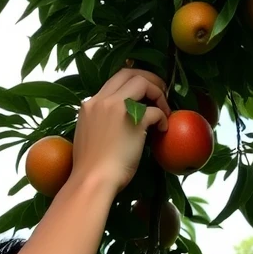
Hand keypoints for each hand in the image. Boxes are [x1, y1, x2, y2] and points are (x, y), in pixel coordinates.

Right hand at [70, 69, 169, 193]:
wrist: (92, 180)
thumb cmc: (89, 169)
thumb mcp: (87, 137)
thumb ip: (97, 124)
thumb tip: (112, 126)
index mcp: (89, 105)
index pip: (113, 81)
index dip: (131, 82)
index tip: (142, 92)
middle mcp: (102, 100)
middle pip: (129, 73)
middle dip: (148, 78)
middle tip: (161, 89)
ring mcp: (118, 108)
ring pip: (143, 82)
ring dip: (158, 92)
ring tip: (165, 107)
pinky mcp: (135, 121)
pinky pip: (155, 111)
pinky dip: (163, 117)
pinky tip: (163, 129)